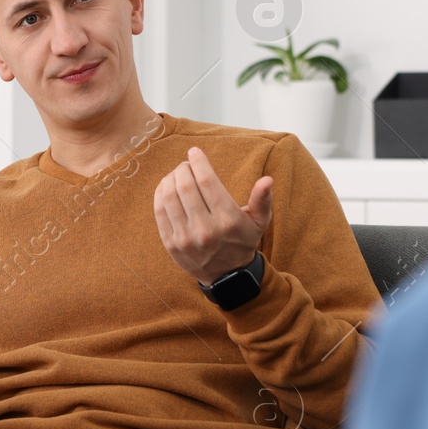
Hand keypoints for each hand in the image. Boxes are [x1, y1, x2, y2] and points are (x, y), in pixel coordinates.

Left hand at [154, 146, 271, 285]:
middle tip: (186, 165)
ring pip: (170, 196)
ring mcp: (186, 237)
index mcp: (227, 220)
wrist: (227, 276)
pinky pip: (160, 211)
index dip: (199, 162)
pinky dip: (160, 193)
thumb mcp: (259, 222)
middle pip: (186, 186)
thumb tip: (267, 179)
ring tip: (177, 174)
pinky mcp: (171, 243)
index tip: (194, 152)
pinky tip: (166, 186)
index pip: (207, 182)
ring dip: (170, 178)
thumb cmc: (243, 241)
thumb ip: (263, 199)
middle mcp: (206, 229)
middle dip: (183, 168)